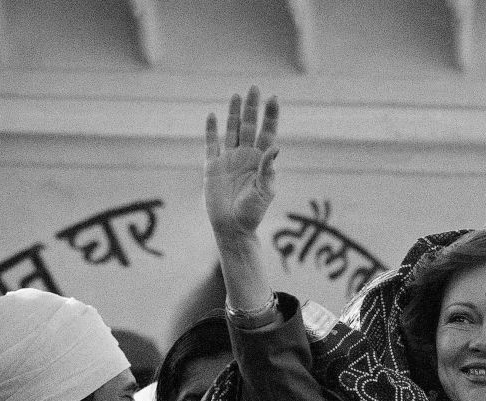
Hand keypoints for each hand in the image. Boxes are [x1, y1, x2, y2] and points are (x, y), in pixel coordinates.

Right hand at [204, 86, 279, 241]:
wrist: (232, 227)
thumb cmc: (252, 213)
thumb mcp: (264, 191)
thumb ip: (267, 169)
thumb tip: (274, 148)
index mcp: (261, 161)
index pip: (267, 133)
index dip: (270, 116)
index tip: (273, 98)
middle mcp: (245, 156)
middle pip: (249, 126)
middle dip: (252, 108)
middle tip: (254, 88)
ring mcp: (229, 160)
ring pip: (231, 130)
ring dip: (234, 114)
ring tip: (237, 95)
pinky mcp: (213, 167)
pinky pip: (211, 144)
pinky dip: (211, 130)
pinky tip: (212, 116)